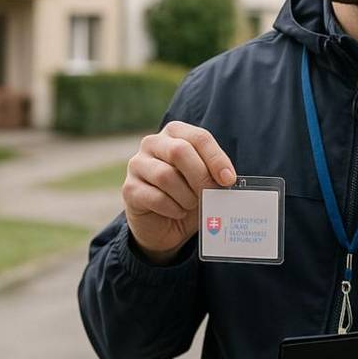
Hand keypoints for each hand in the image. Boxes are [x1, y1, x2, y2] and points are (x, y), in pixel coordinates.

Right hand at [122, 121, 235, 263]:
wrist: (164, 225)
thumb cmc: (187, 196)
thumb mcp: (204, 182)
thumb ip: (214, 176)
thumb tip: (227, 180)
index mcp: (175, 133)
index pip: (199, 137)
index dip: (216, 159)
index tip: (228, 180)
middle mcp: (152, 143)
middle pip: (180, 151)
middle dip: (200, 176)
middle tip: (210, 194)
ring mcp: (137, 164)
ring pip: (166, 176)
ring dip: (186, 196)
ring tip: (191, 205)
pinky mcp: (129, 188)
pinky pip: (155, 197)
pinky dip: (173, 208)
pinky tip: (177, 212)